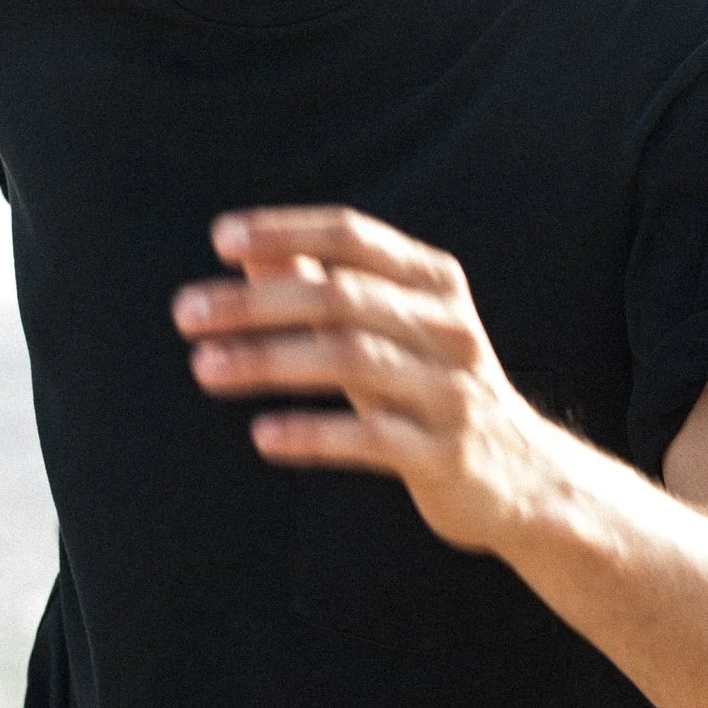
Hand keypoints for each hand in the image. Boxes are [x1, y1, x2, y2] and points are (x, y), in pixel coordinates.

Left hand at [171, 206, 567, 553]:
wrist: (522, 476)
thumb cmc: (432, 389)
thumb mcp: (387, 331)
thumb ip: (325, 288)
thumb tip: (250, 251)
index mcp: (434, 282)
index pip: (352, 237)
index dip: (286, 230)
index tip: (220, 239)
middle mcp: (448, 325)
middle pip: (339, 296)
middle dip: (255, 302)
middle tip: (186, 312)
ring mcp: (451, 388)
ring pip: (349, 360)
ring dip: (268, 360)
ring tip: (203, 368)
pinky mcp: (445, 452)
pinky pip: (370, 436)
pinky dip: (312, 433)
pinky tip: (262, 435)